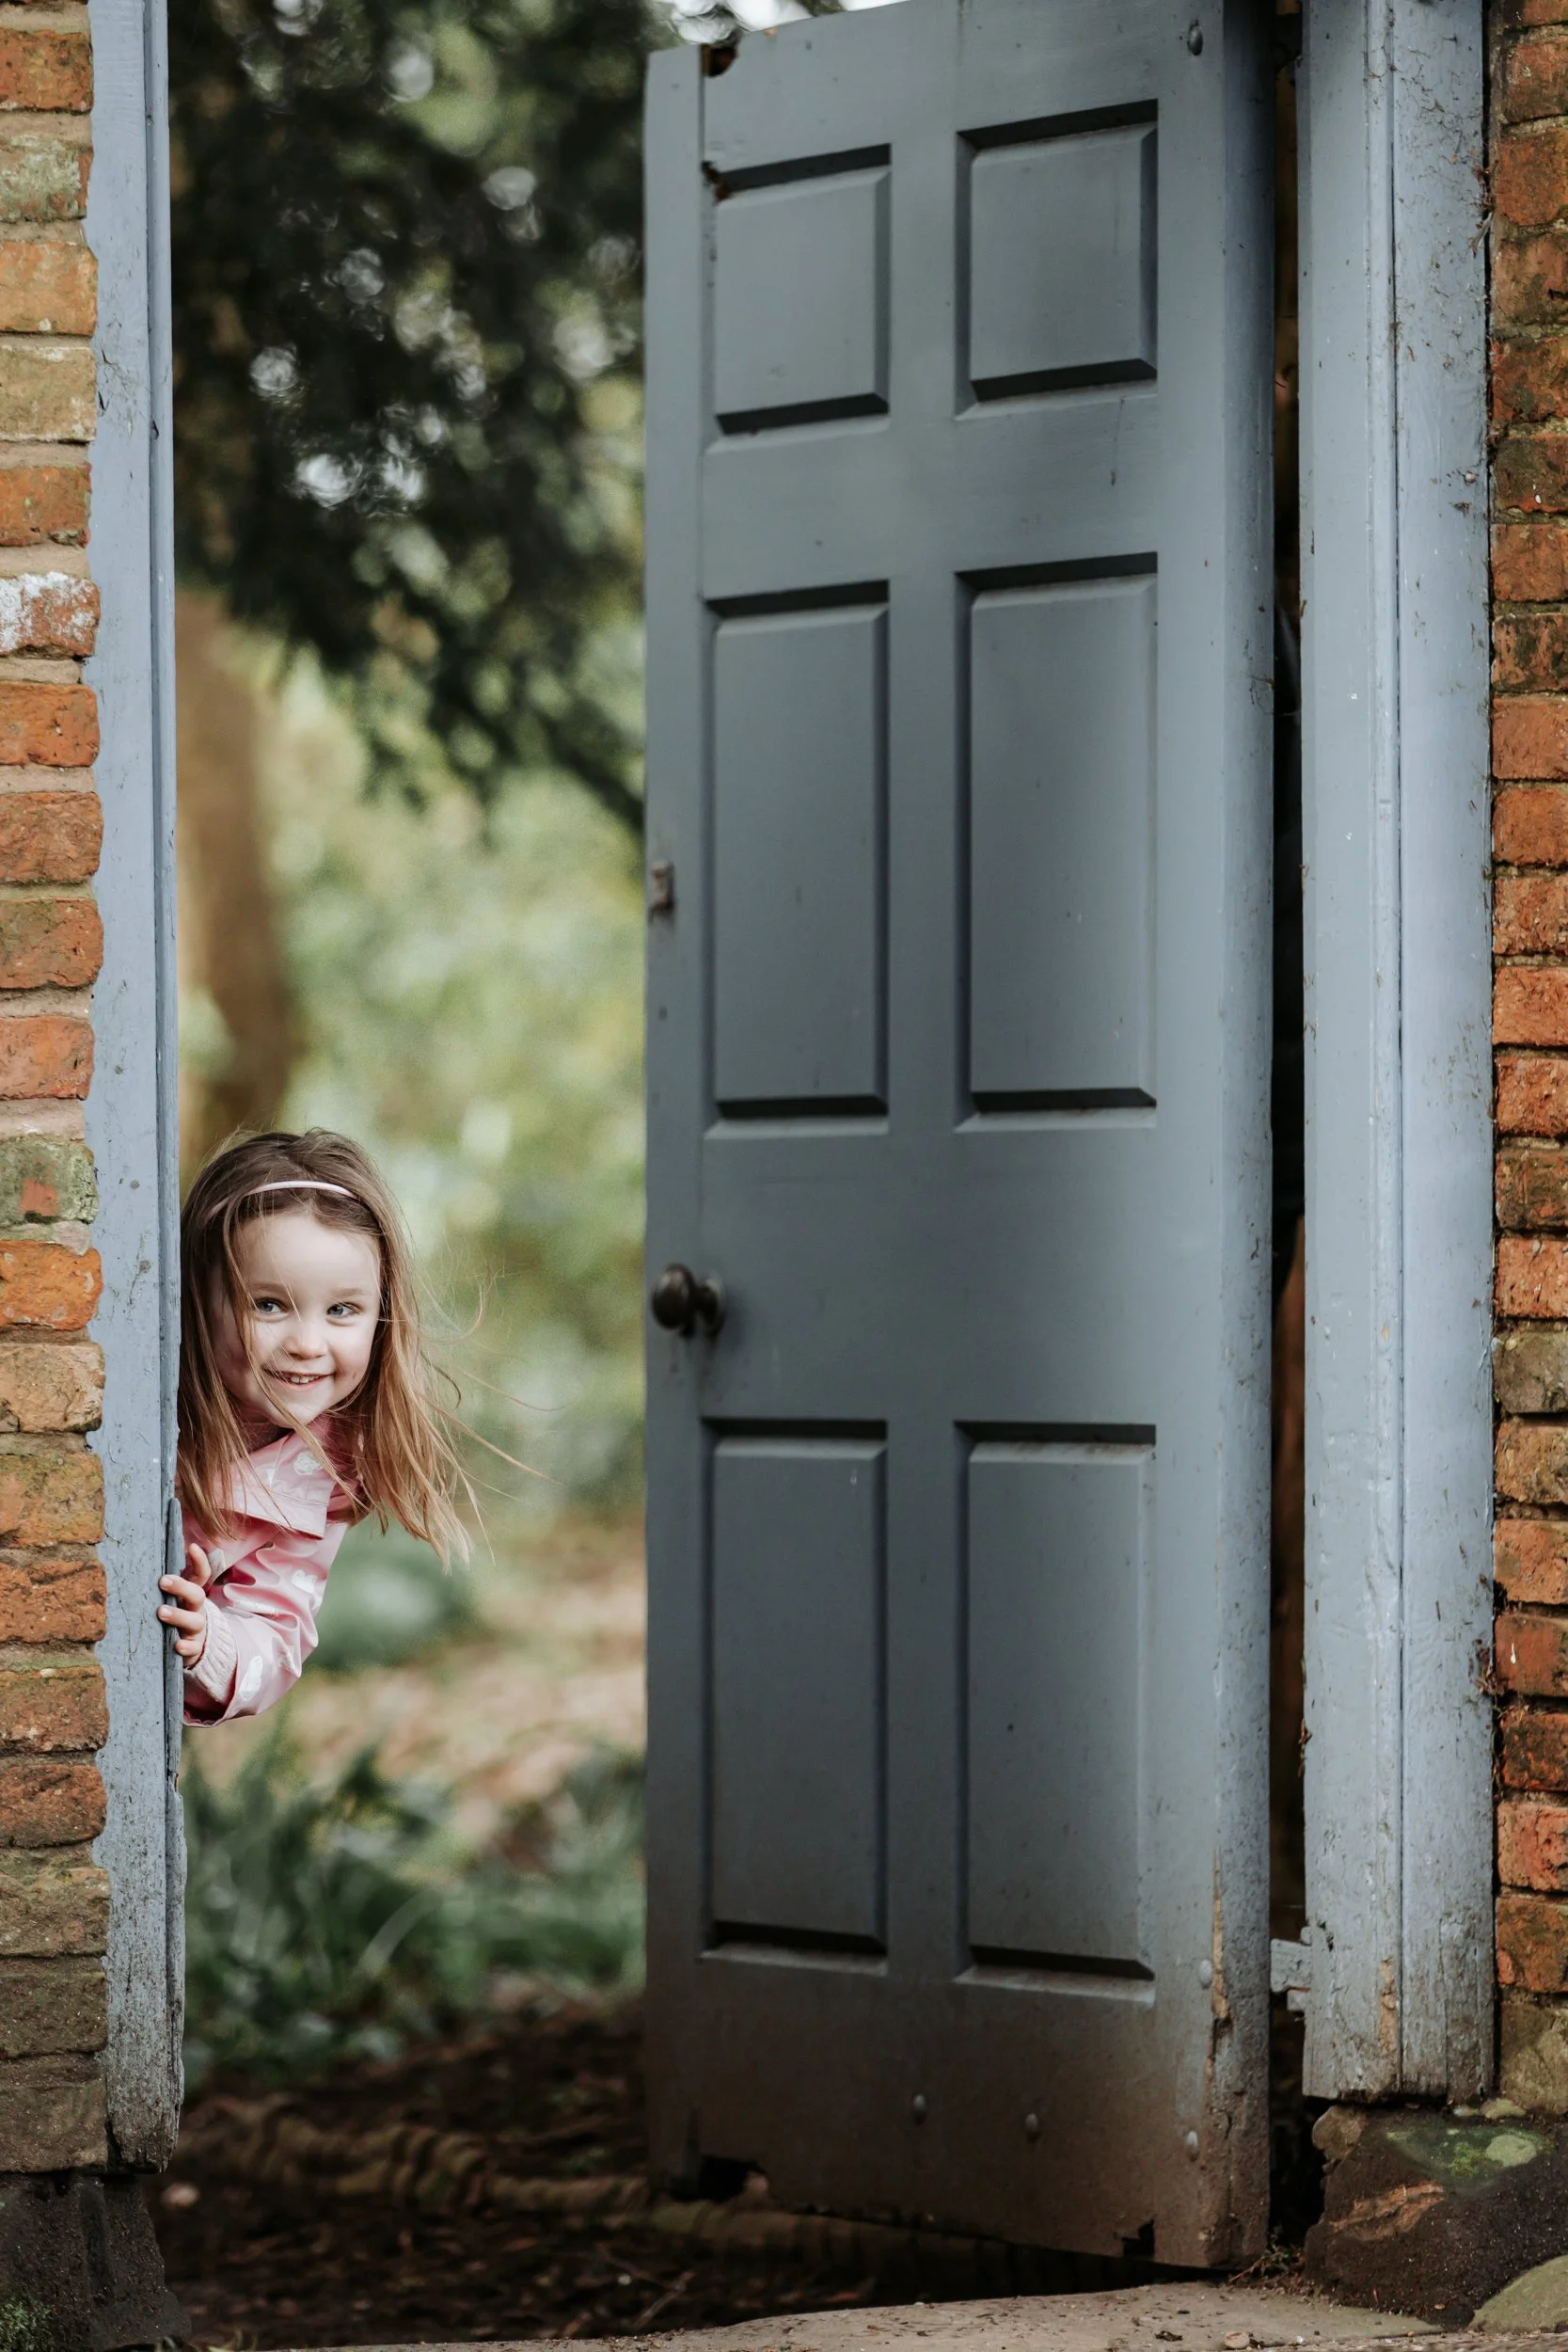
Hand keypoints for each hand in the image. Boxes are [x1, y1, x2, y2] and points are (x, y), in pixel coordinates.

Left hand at [158, 1542, 212, 1663]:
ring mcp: (197, 1630)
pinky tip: (177, 1645)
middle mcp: (196, 1610)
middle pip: (197, 1595)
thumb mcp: (174, 1601)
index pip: (201, 1575)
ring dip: (179, 1615)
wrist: (190, 1650)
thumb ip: (165, 1586)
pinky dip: (186, 1646)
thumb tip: (140, 1561)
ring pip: (195, 1621)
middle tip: (162, 1581)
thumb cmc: (175, 1618)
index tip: (192, 1547)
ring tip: (161, 1612)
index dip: (200, 1561)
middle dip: (181, 1587)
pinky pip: (193, 1648)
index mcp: (191, 1595)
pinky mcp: (195, 1648)